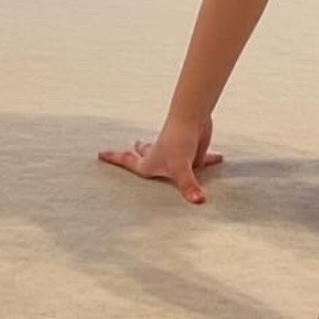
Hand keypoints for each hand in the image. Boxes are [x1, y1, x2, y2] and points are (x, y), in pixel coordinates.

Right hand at [98, 116, 224, 203]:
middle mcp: (160, 158)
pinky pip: (199, 159)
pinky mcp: (191, 150)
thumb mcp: (181, 167)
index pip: (128, 161)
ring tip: (169, 160)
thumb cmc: (179, 140)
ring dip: (169, 160)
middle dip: (137, 154)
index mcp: (150, 162)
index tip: (99, 154)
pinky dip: (208, 159)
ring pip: (170, 159)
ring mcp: (175, 154)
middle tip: (131, 150)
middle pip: (144, 156)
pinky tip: (219, 158)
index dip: (114, 159)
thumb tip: (198, 201)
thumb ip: (188, 186)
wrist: (192, 116)